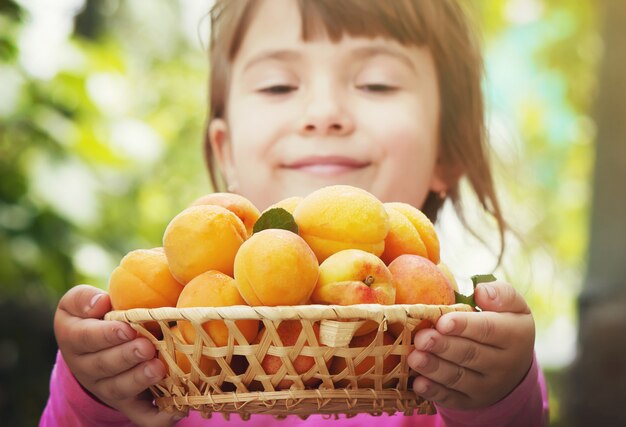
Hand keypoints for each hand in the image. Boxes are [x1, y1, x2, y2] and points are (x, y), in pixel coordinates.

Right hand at [54, 284, 185, 425]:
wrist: (94, 344)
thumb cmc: (93, 314)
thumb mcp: (79, 301)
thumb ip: (84, 298)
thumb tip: (101, 302)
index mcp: (74, 339)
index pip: (86, 338)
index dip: (106, 335)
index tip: (127, 328)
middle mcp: (86, 368)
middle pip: (104, 366)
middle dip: (127, 357)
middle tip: (147, 347)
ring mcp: (106, 388)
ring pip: (119, 390)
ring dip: (140, 381)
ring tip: (158, 368)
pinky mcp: (127, 403)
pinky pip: (140, 415)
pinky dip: (158, 417)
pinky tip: (177, 411)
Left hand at [407, 281, 534, 409]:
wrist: (514, 366)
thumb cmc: (504, 324)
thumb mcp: (513, 306)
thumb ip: (501, 294)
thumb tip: (481, 292)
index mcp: (515, 335)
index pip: (488, 330)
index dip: (464, 326)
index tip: (442, 322)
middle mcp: (504, 364)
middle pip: (470, 354)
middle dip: (443, 347)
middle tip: (421, 338)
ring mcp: (487, 386)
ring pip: (458, 378)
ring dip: (434, 369)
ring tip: (414, 358)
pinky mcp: (471, 401)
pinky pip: (451, 398)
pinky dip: (434, 392)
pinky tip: (418, 384)